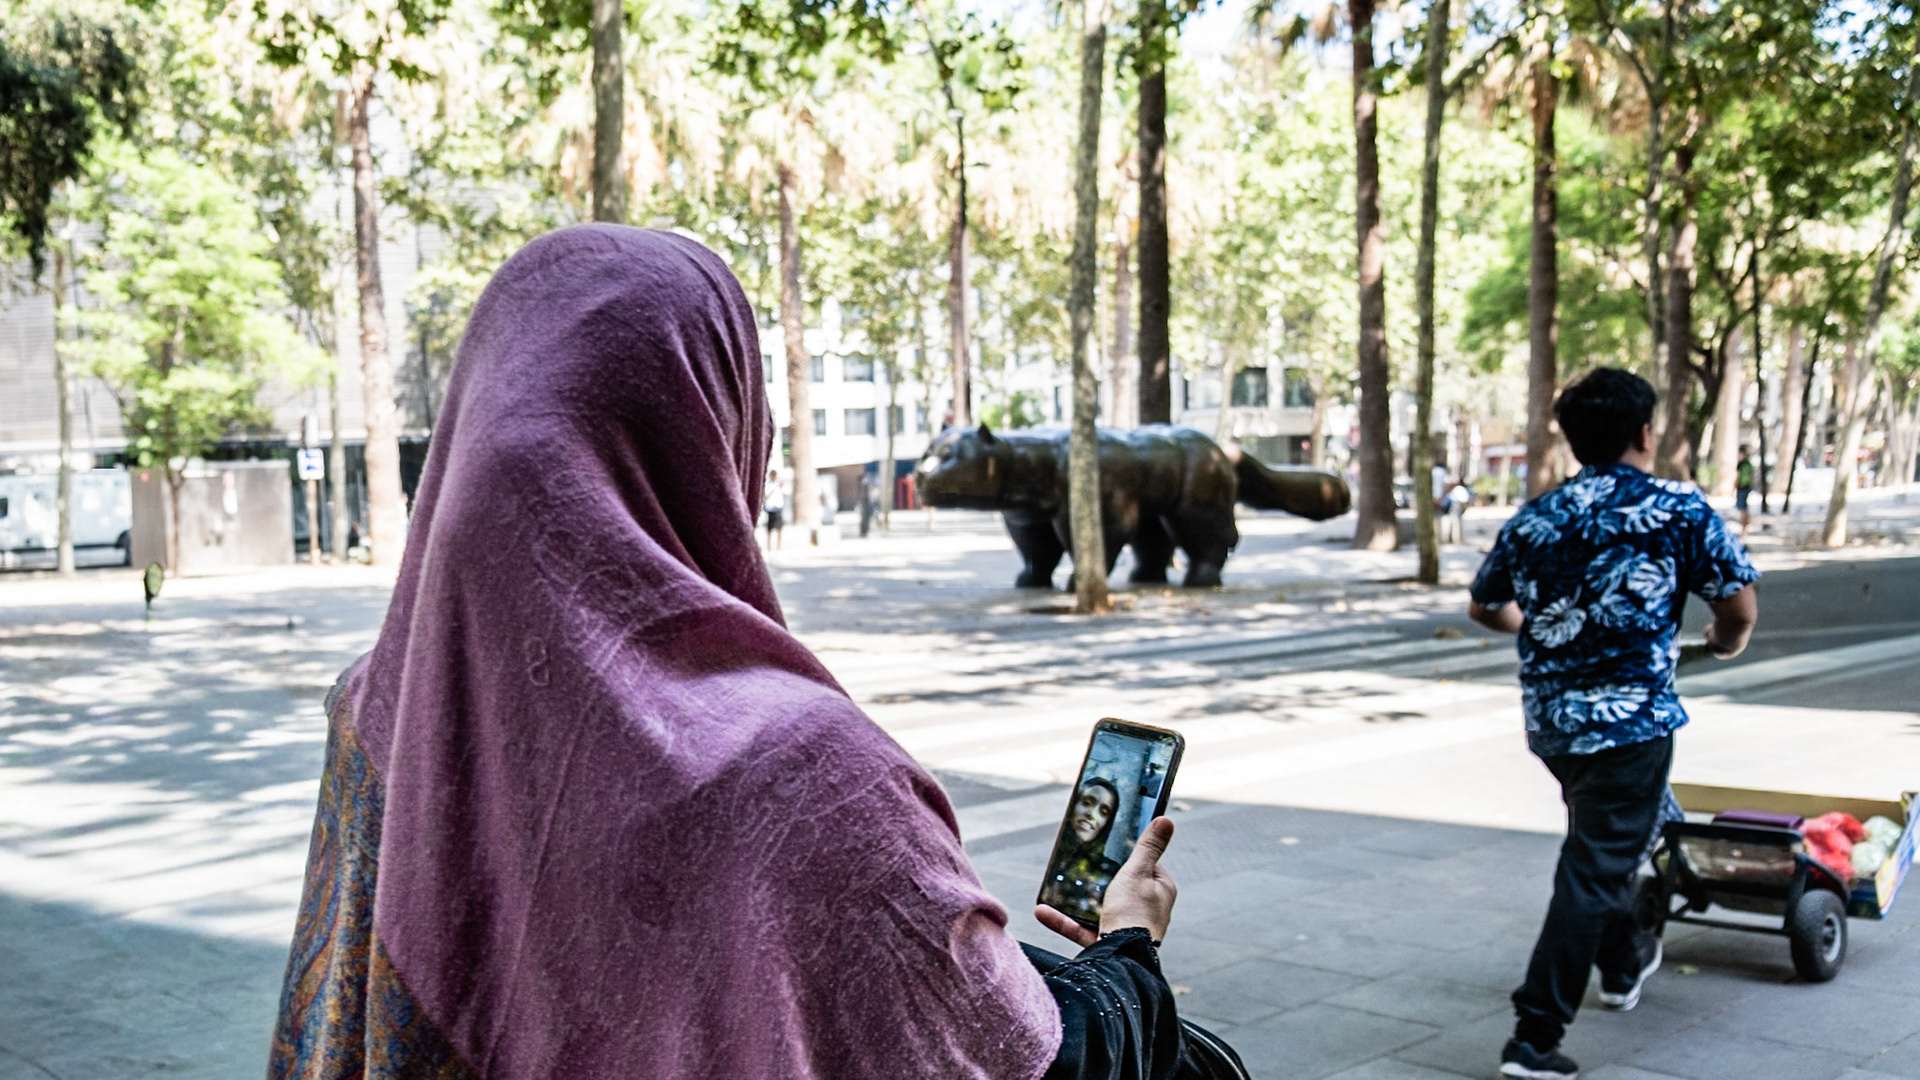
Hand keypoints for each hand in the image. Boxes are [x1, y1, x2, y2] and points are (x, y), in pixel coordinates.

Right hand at [1035, 817, 1177, 949]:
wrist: (1121, 958)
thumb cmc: (1134, 913)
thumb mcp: (1137, 872)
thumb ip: (1147, 847)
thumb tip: (1166, 821)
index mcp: (1160, 890)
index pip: (1147, 865)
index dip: (1130, 856)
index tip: (1111, 847)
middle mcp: (1146, 910)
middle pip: (1121, 886)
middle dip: (1100, 878)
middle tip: (1080, 865)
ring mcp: (1125, 927)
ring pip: (1098, 908)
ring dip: (1076, 899)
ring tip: (1057, 887)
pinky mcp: (1106, 942)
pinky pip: (1081, 928)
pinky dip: (1063, 920)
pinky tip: (1043, 910)